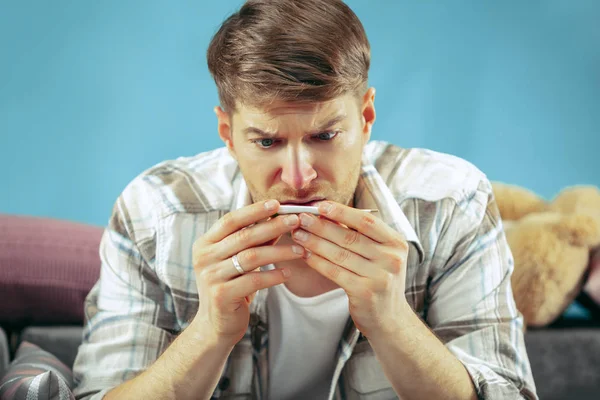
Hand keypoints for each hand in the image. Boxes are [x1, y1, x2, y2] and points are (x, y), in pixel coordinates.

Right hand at [192, 200, 302, 346]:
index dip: (254, 211)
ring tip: (299, 250)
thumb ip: (255, 240)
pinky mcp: (222, 295)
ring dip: (279, 251)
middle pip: (244, 236)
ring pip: (252, 257)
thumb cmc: (230, 286)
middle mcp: (205, 258)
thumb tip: (278, 218)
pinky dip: (274, 275)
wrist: (216, 325)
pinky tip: (287, 273)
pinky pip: (254, 280)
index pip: (231, 220)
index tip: (277, 204)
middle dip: (273, 227)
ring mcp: (211, 277)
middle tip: (296, 221)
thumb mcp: (238, 260)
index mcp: (205, 244)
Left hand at [291, 202, 409, 338]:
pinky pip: (335, 272)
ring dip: (315, 242)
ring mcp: (380, 276)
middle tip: (301, 218)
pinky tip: (305, 254)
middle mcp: (391, 258)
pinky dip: (317, 262)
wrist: (389, 318)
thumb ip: (361, 236)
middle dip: (322, 226)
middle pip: (350, 237)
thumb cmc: (379, 279)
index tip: (320, 206)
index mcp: (396, 243)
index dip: (342, 212)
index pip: (367, 221)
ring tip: (298, 235)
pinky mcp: (364, 292)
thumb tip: (327, 213)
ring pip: (339, 254)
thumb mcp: (379, 255)